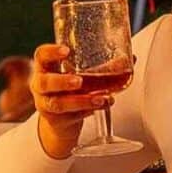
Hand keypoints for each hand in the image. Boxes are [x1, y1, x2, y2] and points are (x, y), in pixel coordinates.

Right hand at [29, 40, 92, 161]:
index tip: (67, 50)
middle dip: (61, 81)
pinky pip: (71, 117)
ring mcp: (47, 105)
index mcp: (45, 69)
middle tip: (79, 81)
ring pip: (58, 104)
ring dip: (80, 101)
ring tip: (101, 98)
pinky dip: (87, 111)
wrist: (60, 122)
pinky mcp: (57, 121)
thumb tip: (130, 57)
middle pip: (43, 82)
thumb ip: (100, 67)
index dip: (51, 52)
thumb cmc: (70, 91)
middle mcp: (41, 87)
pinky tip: (100, 107)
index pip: (41, 56)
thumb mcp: (79, 75)